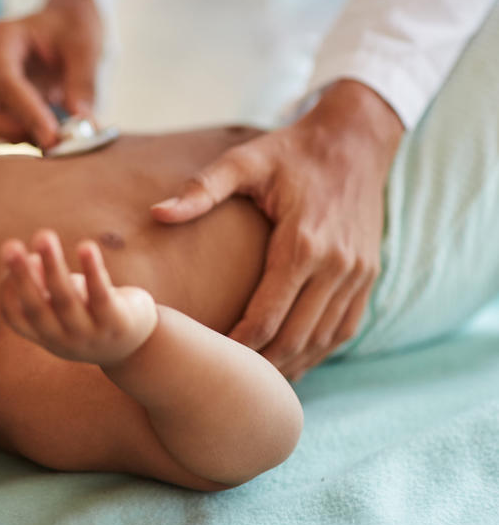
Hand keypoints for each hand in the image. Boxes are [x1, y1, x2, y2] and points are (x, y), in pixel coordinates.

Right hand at [0, 0, 101, 148]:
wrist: (64, 27)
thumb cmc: (71, 29)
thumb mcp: (85, 46)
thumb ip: (83, 81)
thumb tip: (81, 120)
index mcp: (0, 39)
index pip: (6, 83)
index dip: (28, 113)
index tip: (53, 137)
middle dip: (11, 132)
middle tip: (52, 142)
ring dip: (14, 138)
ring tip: (53, 138)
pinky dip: (16, 139)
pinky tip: (44, 136)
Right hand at [0, 229, 158, 365]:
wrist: (137, 346)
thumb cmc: (90, 314)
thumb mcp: (63, 303)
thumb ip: (44, 285)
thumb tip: (29, 259)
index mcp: (44, 335)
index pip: (15, 316)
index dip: (8, 287)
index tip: (10, 255)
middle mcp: (63, 340)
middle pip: (36, 308)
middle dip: (22, 276)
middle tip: (9, 246)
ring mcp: (90, 335)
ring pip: (66, 300)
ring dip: (53, 266)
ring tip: (43, 236)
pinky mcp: (117, 324)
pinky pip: (101, 295)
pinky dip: (92, 270)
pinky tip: (86, 246)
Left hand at [151, 80, 403, 380]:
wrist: (355, 139)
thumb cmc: (290, 151)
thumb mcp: (245, 161)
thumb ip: (202, 189)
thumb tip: (157, 214)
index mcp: (302, 243)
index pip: (267, 315)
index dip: (238, 345)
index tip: (208, 361)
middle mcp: (335, 265)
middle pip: (295, 337)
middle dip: (261, 366)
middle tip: (225, 384)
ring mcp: (357, 273)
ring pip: (323, 340)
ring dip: (291, 366)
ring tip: (255, 386)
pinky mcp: (368, 275)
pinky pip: (345, 328)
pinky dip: (318, 351)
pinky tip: (292, 363)